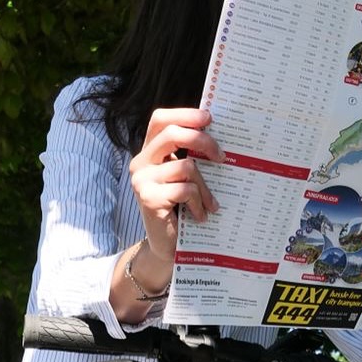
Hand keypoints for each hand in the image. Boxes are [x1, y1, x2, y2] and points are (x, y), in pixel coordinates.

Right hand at [127, 107, 224, 260]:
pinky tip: (200, 216)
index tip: (209, 118)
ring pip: (186, 166)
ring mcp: (142, 180)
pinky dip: (199, 203)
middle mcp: (140, 163)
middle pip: (173, 134)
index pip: (161, 120)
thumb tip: (217, 139)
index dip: (185, 115)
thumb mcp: (184, 180)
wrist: (165, 247)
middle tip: (221, 157)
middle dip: (203, 141)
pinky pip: (185, 190)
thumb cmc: (180, 211)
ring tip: (210, 204)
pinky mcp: (148, 198)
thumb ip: (190, 158)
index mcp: (149, 153)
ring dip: (205, 187)